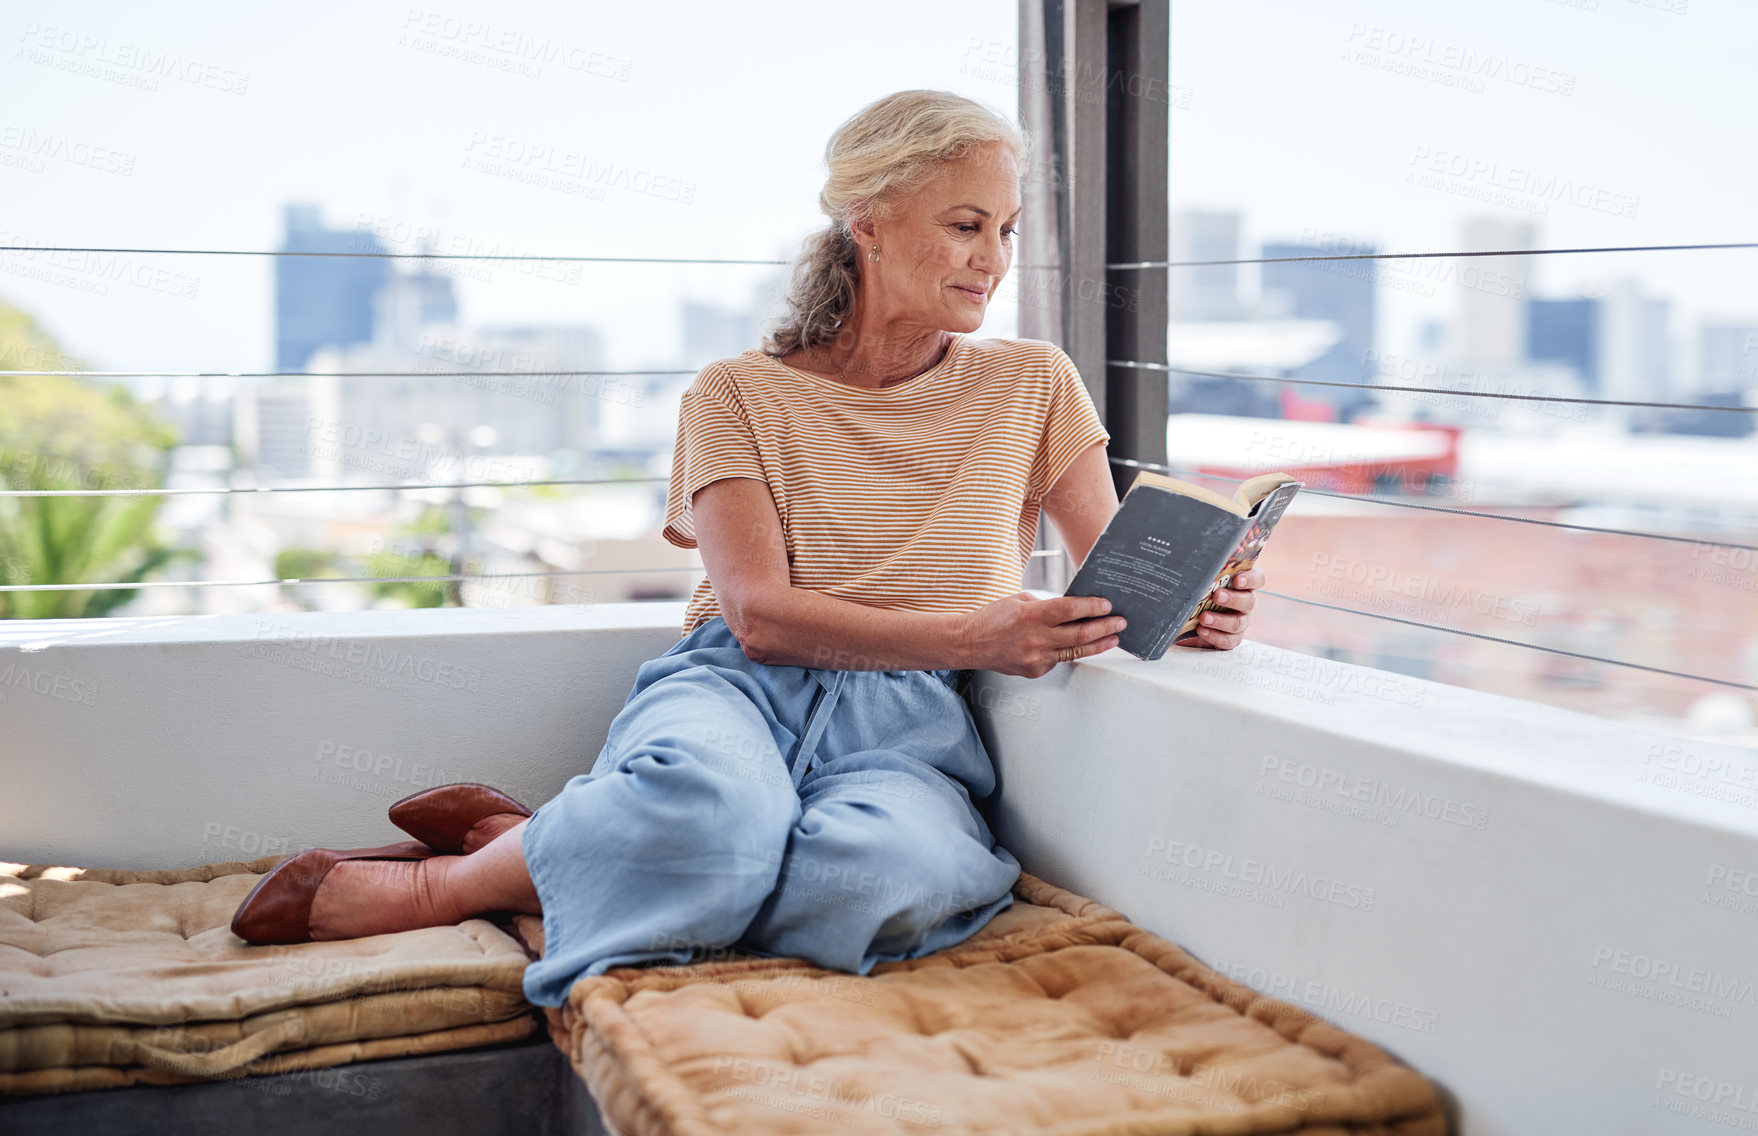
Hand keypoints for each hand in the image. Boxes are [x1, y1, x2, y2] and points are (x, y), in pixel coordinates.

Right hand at [955, 592, 1126, 677]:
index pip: (1070, 610)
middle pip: (1080, 634)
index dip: (1092, 607)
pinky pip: (1059, 660)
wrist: (970, 643)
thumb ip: (1048, 605)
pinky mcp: (1035, 671)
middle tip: (1121, 622)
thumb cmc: (994, 618)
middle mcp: (1035, 638)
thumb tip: (1076, 608)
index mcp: (1030, 615)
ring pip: (1076, 651)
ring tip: (1113, 638)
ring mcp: (1036, 657)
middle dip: (1105, 627)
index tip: (1108, 605)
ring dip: (1098, 644)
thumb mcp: (1020, 601)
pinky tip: (1079, 645)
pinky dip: (1070, 651)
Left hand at [1173, 565, 1264, 650]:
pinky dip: (1215, 636)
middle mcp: (1245, 602)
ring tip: (1204, 617)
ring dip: (1221, 620)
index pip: (1257, 579)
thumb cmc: (1198, 591)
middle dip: (1233, 599)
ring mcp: (1240, 621)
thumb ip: (1205, 569)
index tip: (1237, 580)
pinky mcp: (1231, 638)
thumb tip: (1193, 558)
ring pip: (1238, 622)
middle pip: (1249, 601)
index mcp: (1243, 584)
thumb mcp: (1201, 579)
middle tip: (1217, 596)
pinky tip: (1202, 630)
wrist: (1187, 617)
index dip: (1251, 579)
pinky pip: (1229, 640)